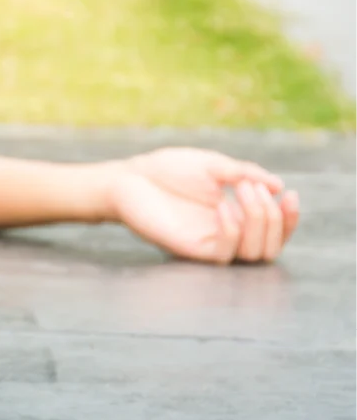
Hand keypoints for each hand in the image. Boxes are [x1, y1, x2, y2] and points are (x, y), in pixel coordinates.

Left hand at [109, 148, 299, 263]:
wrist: (130, 177)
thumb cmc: (168, 170)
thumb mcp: (214, 165)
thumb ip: (245, 174)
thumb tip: (277, 185)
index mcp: (235, 215)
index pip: (274, 231)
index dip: (289, 219)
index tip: (289, 194)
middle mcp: (226, 234)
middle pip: (270, 248)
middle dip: (275, 219)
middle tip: (253, 188)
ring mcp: (209, 243)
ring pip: (254, 255)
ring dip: (258, 222)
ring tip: (241, 190)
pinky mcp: (191, 249)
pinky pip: (224, 254)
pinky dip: (232, 231)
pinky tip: (222, 206)